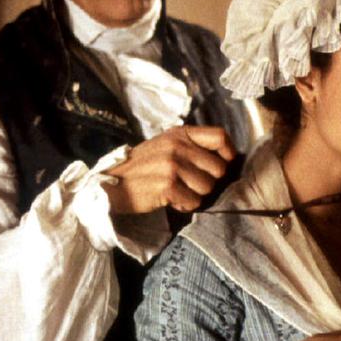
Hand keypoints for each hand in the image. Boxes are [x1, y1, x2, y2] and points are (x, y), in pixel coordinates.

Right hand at [103, 125, 235, 213]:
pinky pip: (194, 202)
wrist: (111, 184)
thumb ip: (190, 146)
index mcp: (179, 134)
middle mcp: (177, 146)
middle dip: (208, 181)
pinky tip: (170, 200)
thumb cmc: (142, 167)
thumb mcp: (165, 146)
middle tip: (189, 184)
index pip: (219, 136)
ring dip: (195, 195)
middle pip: (218, 168)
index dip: (228, 152)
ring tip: (177, 191)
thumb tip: (223, 157)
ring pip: (207, 187)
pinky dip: (184, 206)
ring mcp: (172, 165)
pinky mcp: (167, 186)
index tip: (225, 163)